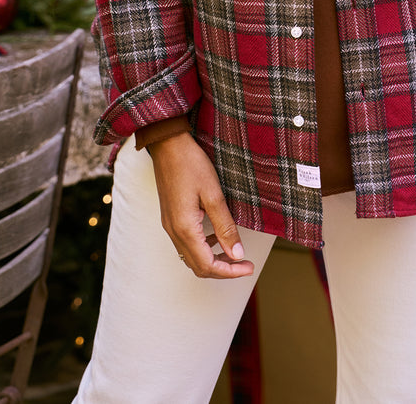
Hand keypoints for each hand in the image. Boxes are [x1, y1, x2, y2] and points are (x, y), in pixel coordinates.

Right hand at [148, 132, 253, 278]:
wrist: (167, 144)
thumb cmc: (190, 164)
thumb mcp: (213, 194)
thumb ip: (225, 226)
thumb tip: (237, 253)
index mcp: (185, 228)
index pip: (208, 265)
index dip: (230, 271)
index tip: (248, 266)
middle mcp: (174, 231)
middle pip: (198, 267)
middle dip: (223, 270)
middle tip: (244, 264)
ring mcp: (169, 225)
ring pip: (191, 257)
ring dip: (212, 260)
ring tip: (234, 253)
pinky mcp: (170, 218)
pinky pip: (186, 244)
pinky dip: (203, 248)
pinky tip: (216, 236)